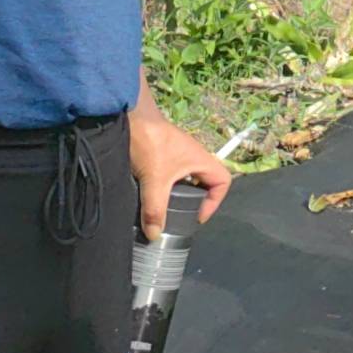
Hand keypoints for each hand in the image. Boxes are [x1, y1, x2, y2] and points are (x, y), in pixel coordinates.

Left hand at [126, 94, 232, 238]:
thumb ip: (155, 209)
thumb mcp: (154, 180)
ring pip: (184, 179)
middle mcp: (192, 156)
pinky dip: (162, 186)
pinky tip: (149, 194)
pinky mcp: (161, 153)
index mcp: (201, 160)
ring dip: (176, 194)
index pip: (223, 182)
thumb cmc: (151, 144)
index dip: (215, 201)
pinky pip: (169, 174)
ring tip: (163, 208)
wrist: (129, 116)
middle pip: (204, 182)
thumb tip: (155, 235)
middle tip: (180, 215)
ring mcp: (176, 154)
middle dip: (194, 200)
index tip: (197, 215)